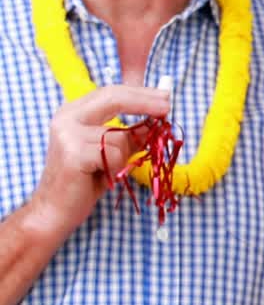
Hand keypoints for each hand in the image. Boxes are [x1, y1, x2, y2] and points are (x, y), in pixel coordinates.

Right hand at [28, 86, 170, 237]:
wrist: (54, 212)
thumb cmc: (84, 182)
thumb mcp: (111, 152)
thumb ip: (130, 135)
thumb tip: (157, 120)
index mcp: (73, 113)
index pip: (112, 92)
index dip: (141, 93)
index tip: (165, 97)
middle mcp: (66, 118)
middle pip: (114, 97)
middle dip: (146, 101)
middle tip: (168, 106)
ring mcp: (67, 134)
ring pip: (119, 135)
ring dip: (124, 155)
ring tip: (108, 170)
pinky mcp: (73, 153)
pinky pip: (114, 154)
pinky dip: (116, 167)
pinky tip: (100, 177)